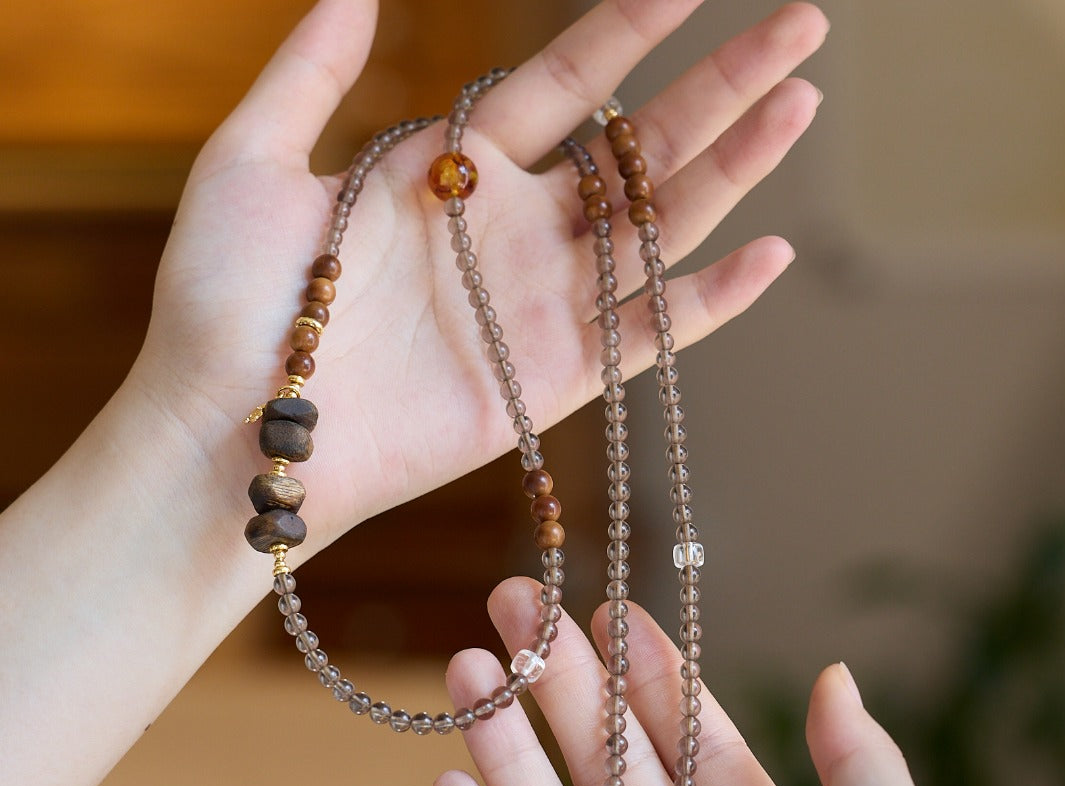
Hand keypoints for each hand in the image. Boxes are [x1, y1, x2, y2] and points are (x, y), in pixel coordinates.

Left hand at [135, 0, 827, 553]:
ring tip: (799, 105)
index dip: (627, 30)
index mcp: (451, 172)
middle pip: (636, 148)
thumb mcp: (252, 162)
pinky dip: (707, 304)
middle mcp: (509, 233)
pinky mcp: (548, 384)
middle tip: (803, 28)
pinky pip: (643, 336)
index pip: (563, 83)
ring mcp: (535, 309)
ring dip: (733, 170)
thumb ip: (309, 73)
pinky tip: (769, 253)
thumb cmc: (224, 301)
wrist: (233, 430)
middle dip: (719, 88)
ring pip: (657, 230)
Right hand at [434, 579, 943, 785]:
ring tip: (470, 667)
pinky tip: (446, 785)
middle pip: (608, 766)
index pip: (692, 745)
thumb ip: (866, 768)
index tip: (614, 611)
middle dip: (563, 683)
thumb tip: (834, 675)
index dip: (653, 675)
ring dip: (505, 747)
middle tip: (518, 605)